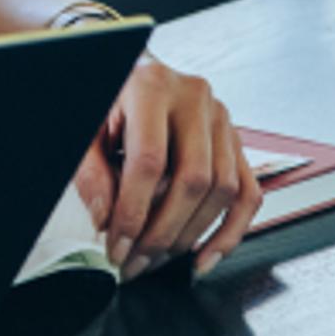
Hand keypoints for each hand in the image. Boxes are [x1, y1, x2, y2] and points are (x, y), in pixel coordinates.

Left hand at [71, 54, 262, 277]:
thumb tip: (107, 220)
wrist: (133, 73)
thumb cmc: (109, 102)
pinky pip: (248, 193)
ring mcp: (222, 119)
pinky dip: (231, 232)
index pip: (150, 162)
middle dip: (162, 232)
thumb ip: (90, 172)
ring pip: (223, 190)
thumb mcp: (86, 130)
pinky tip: (205, 258)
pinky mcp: (236, 141)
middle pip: (193, 179)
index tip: (116, 247)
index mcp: (152, 86)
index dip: (133, 213)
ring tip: (158, 260)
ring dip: (190, 236)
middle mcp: (195, 98)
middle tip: (135, 262)